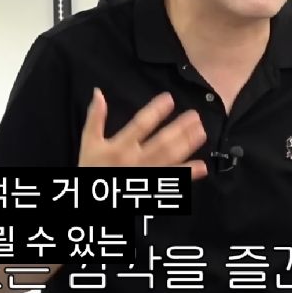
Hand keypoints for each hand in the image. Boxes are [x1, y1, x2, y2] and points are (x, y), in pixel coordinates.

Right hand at [79, 88, 207, 179]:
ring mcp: (146, 175)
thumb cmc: (91, 167)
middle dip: (179, 129)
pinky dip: (188, 174)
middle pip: (161, 143)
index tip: (169, 99)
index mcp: (120, 146)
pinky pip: (172, 180)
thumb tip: (98, 92)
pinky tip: (203, 166)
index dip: (155, 111)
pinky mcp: (152, 187)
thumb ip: (95, 118)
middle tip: (195, 116)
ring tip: (201, 132)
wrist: (91, 200)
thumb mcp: (88, 142)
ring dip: (187, 146)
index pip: (140, 125)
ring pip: (170, 159)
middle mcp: (135, 160)